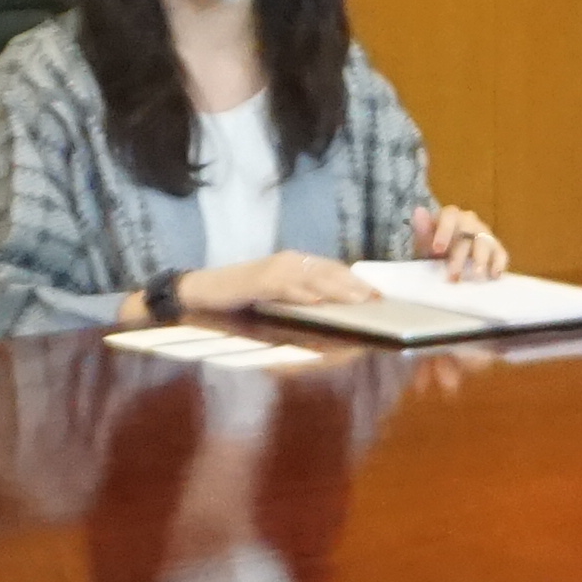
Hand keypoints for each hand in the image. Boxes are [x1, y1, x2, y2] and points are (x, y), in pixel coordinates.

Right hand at [175, 250, 374, 316]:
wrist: (203, 292)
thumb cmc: (243, 300)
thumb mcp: (279, 302)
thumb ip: (303, 304)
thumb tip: (333, 320)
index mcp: (295, 264)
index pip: (332, 269)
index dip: (356, 280)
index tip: (379, 294)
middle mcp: (287, 261)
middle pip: (328, 271)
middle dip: (354, 285)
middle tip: (376, 298)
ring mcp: (272, 269)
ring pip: (311, 277)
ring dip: (336, 288)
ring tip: (357, 299)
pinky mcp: (256, 280)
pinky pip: (283, 286)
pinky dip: (300, 293)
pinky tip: (317, 301)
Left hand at [411, 199, 508, 281]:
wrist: (444, 262)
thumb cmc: (434, 250)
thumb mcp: (423, 242)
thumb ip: (422, 229)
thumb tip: (419, 211)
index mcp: (450, 216)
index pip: (450, 216)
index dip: (444, 231)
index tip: (437, 250)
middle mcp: (470, 222)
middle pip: (467, 234)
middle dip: (459, 257)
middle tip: (453, 277)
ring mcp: (484, 234)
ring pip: (484, 243)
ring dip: (480, 260)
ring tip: (477, 276)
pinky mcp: (496, 249)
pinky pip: (501, 254)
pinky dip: (499, 264)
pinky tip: (494, 275)